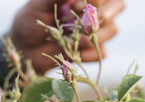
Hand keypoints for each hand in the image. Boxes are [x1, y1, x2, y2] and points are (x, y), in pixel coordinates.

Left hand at [8, 0, 124, 73]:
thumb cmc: (31, 19)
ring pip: (113, 29)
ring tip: (73, 37)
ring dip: (95, 33)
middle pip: (119, 5)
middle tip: (98, 17)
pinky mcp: (92, 52)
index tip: (80, 4)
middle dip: (110, 11)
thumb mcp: (41, 4)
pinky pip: (103, 53)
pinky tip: (76, 54)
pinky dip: (91, 54)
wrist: (24, 47)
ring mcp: (95, 32)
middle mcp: (94, 12)